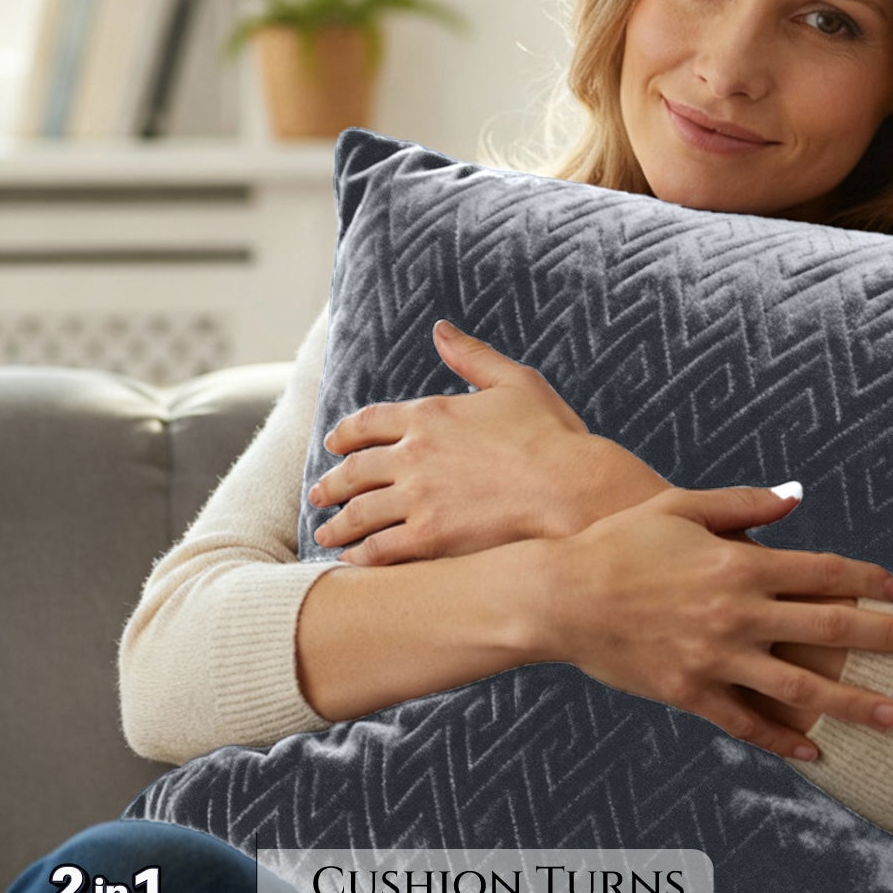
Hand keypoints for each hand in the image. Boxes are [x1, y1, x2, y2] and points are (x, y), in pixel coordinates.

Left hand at [308, 320, 667, 564]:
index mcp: (430, 414)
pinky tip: (355, 562)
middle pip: (355, 470)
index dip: (347, 434)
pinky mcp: (428, 538)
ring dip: (338, 524)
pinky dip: (361, 557)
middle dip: (333, 482)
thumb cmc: (553, 436)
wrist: (572, 489)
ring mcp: (418, 497)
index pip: (370, 422)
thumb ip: (473, 356)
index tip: (335, 444)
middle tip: (320, 493)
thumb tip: (440, 329)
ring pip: (360, 513)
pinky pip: (379, 550)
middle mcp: (414, 453)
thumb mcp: (515, 382)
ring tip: (326, 533)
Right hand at [535, 484, 892, 761]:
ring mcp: (714, 658)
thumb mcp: (680, 508)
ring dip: (854, 702)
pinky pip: (746, 722)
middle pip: (828, 628)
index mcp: (738, 563)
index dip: (867, 579)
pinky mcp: (689, 693)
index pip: (822, 571)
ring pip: (800, 687)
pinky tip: (817, 752)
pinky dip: (783, 740)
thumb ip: (743, 505)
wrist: (560, 596)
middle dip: (884, 637)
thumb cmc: (619, 543)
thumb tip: (796, 498)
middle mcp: (736, 613)